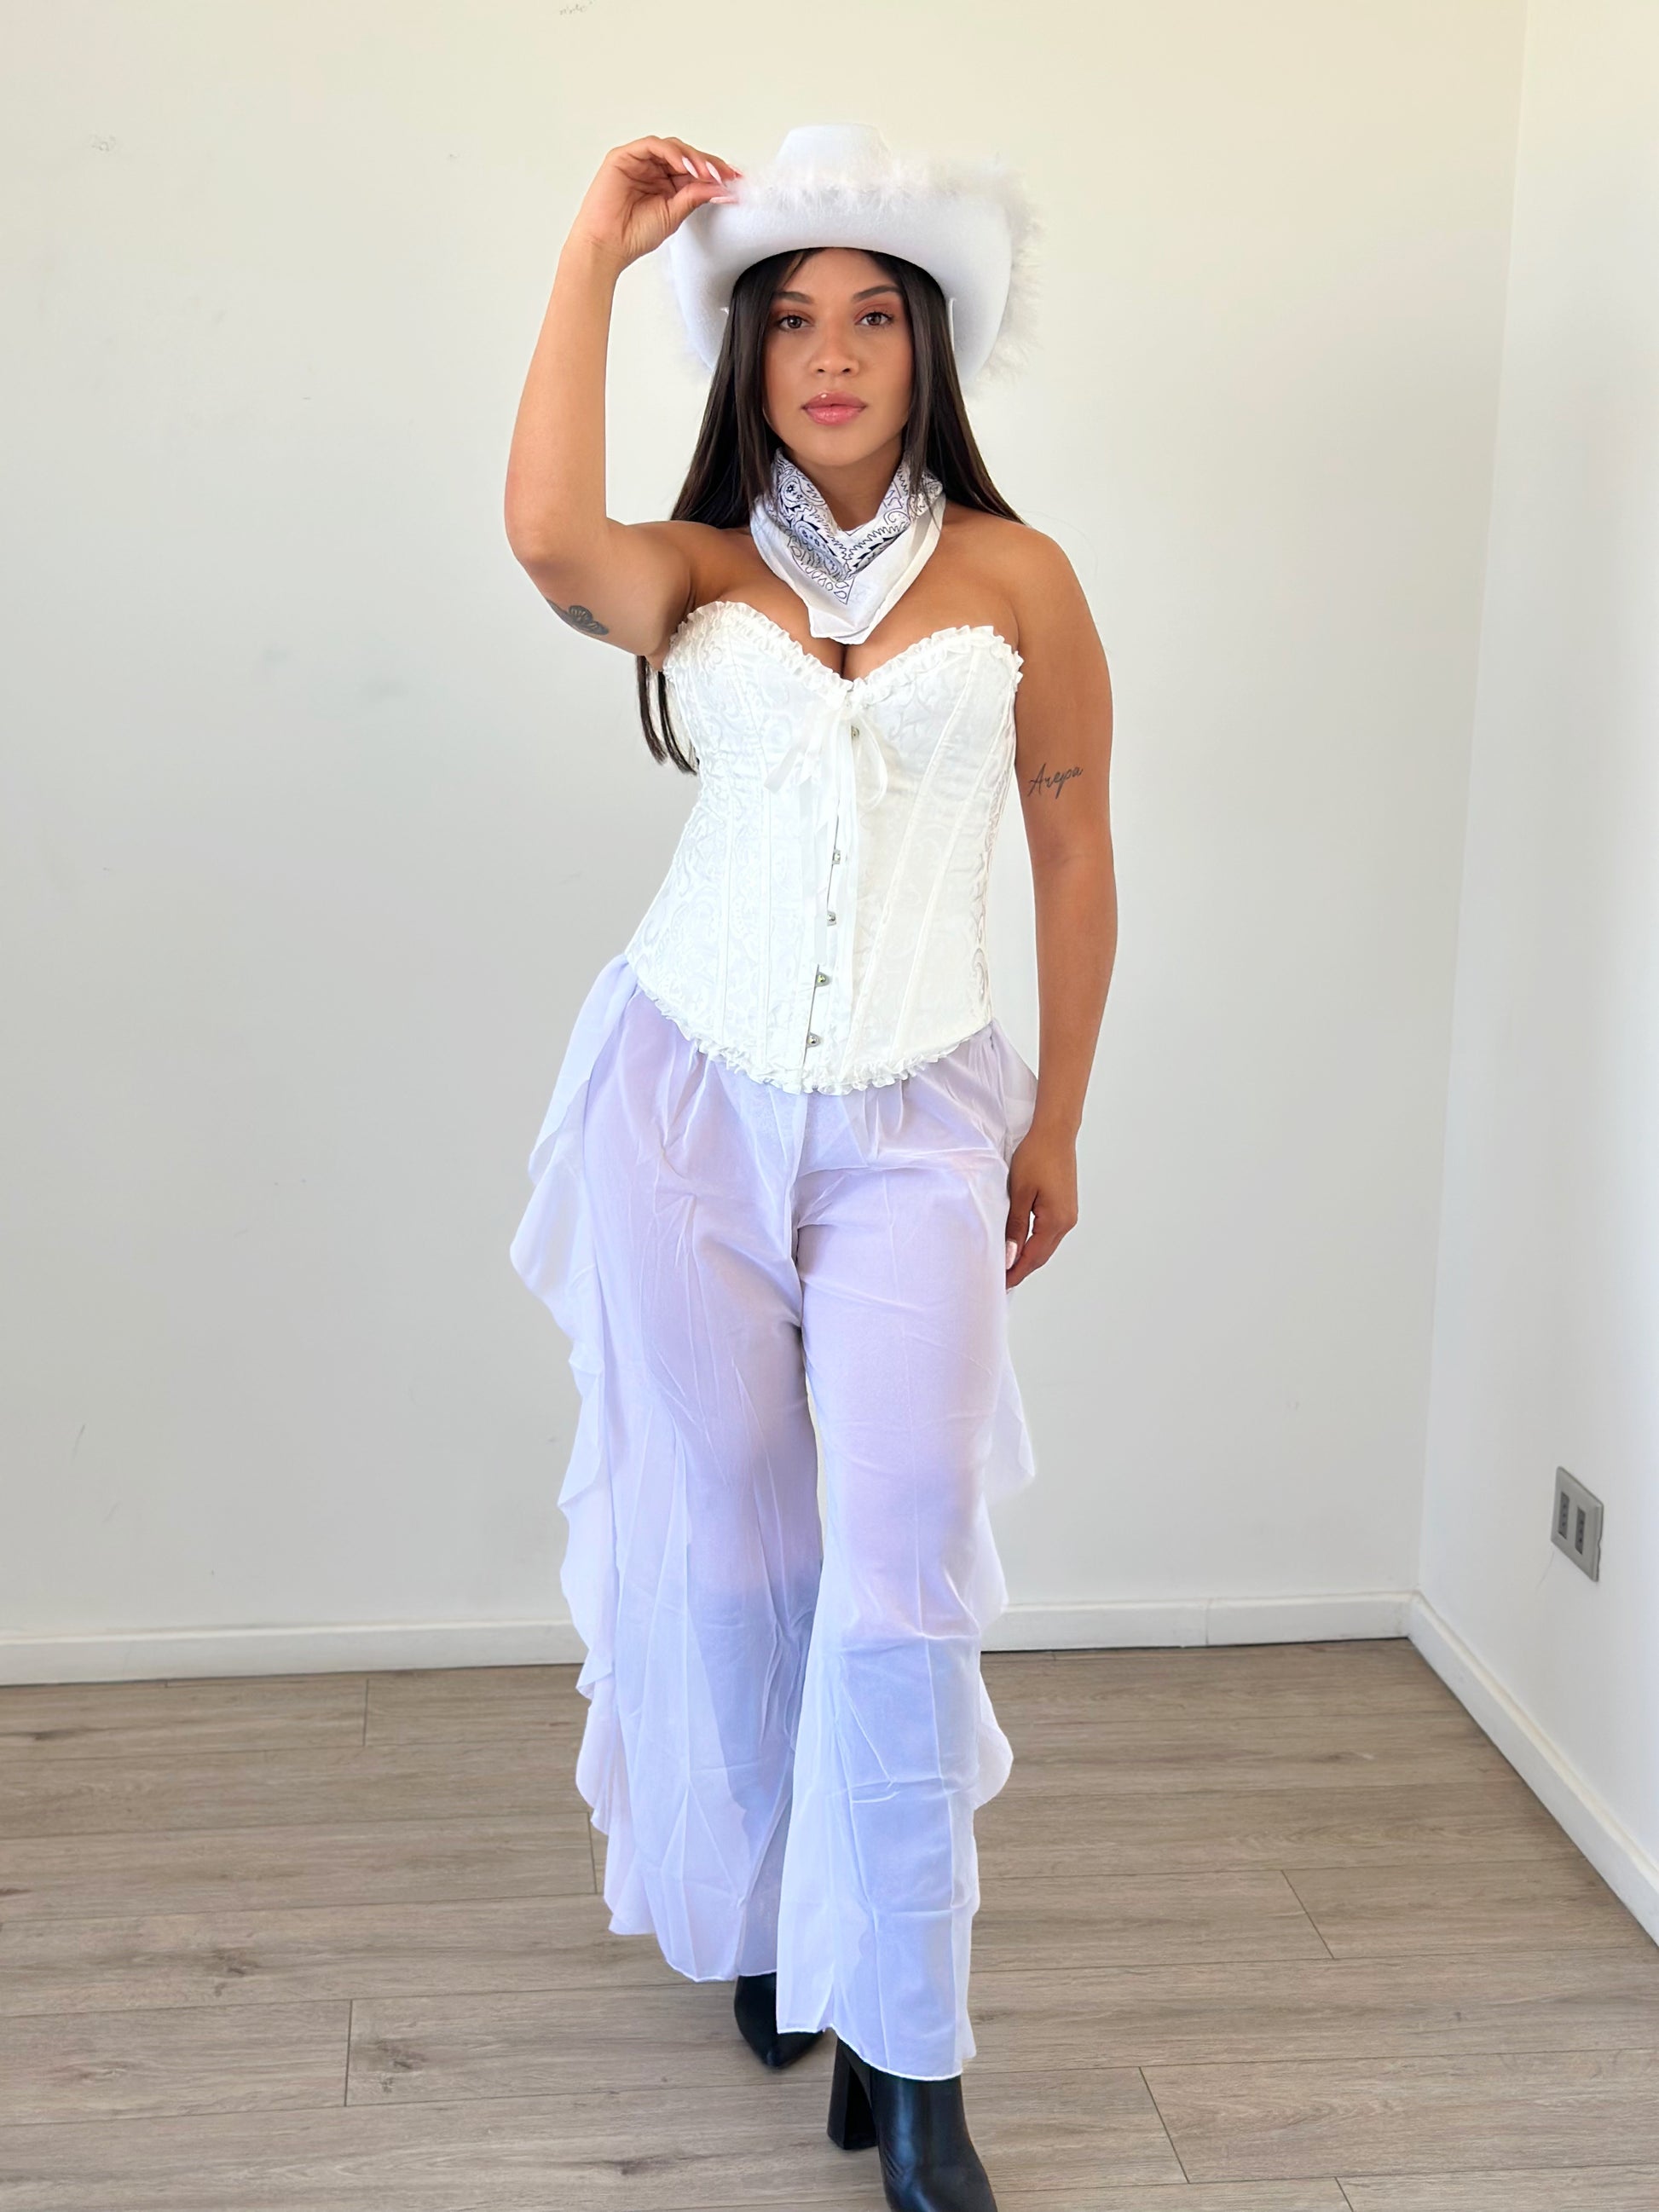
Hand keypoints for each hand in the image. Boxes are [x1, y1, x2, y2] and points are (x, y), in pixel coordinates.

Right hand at [567, 135, 740, 273]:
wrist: (606, 246)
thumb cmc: (633, 235)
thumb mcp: (674, 214)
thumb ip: (695, 196)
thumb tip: (722, 187)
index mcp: (665, 184)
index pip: (693, 170)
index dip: (715, 171)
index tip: (735, 179)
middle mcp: (653, 170)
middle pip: (685, 155)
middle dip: (707, 163)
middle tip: (725, 174)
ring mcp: (638, 161)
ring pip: (671, 148)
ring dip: (692, 157)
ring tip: (706, 172)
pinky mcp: (624, 157)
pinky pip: (652, 146)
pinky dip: (671, 152)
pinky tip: (685, 165)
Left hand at [1005, 1121, 1078, 1286]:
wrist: (1055, 1134)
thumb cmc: (1036, 1156)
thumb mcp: (1020, 1192)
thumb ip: (1015, 1226)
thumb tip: (1010, 1256)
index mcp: (1056, 1220)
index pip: (1032, 1257)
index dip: (1015, 1272)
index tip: (999, 1284)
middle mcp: (1066, 1222)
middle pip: (1041, 1256)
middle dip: (1021, 1269)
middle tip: (1000, 1280)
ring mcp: (1068, 1215)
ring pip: (1046, 1246)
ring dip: (1028, 1258)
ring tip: (1008, 1266)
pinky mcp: (1065, 1207)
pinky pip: (1049, 1234)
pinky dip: (1035, 1244)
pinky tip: (1022, 1246)